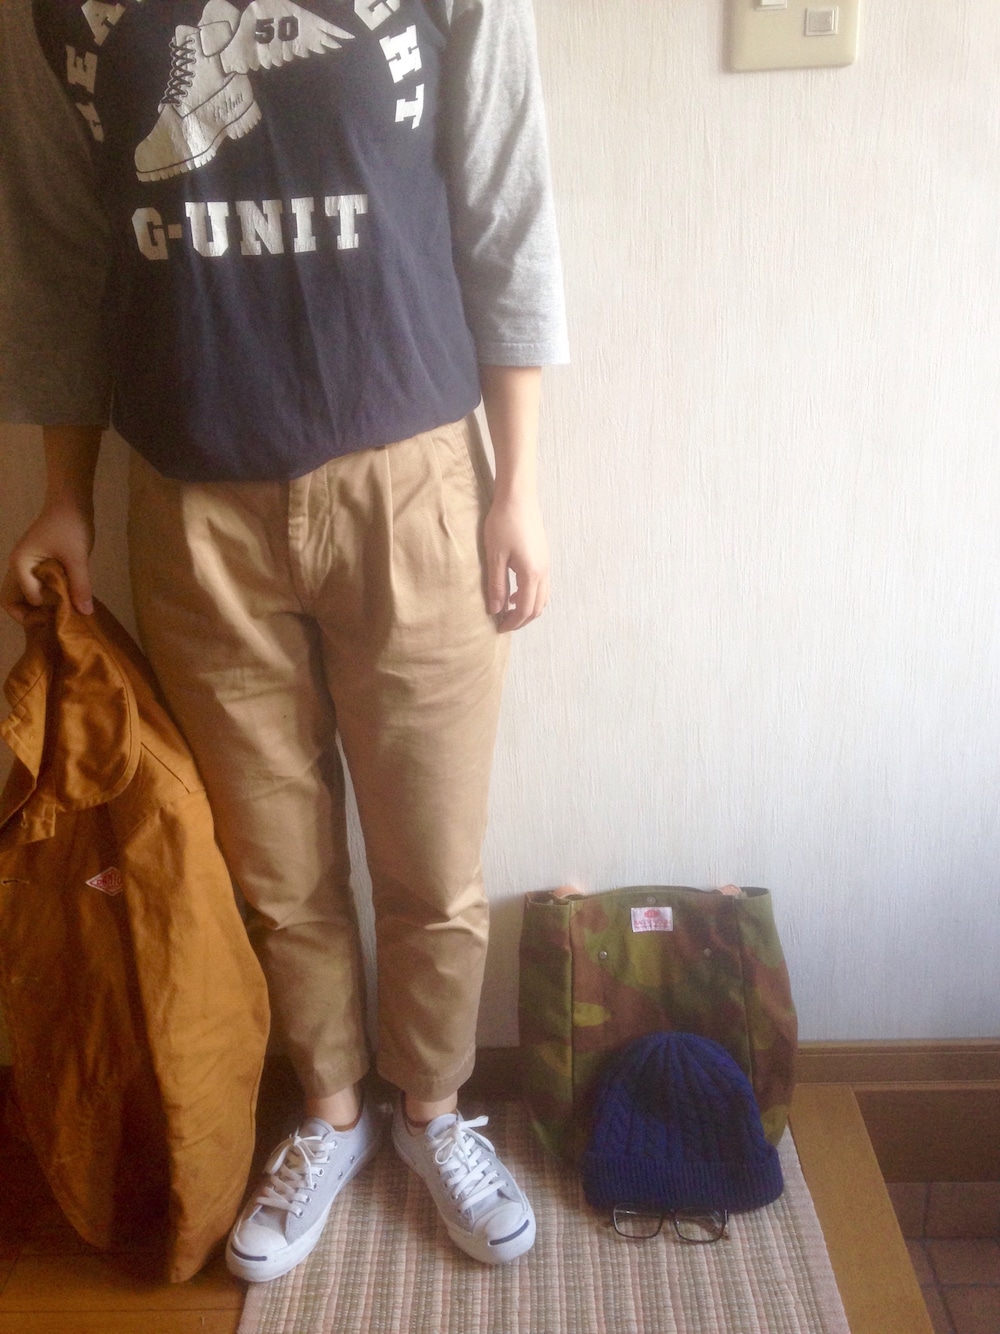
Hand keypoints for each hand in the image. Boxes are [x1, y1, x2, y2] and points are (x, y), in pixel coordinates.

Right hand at [2, 501, 94, 622]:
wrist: (71, 502)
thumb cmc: (70, 526)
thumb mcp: (77, 558)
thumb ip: (80, 585)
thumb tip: (85, 613)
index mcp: (20, 564)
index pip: (26, 599)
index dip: (44, 611)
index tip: (65, 615)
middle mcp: (17, 567)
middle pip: (12, 599)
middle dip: (30, 615)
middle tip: (56, 621)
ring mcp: (26, 565)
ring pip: (23, 594)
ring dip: (39, 606)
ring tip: (62, 613)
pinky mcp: (37, 564)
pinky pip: (35, 586)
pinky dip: (46, 596)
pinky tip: (66, 600)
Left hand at [484, 489, 549, 631]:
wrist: (519, 497)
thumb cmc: (503, 524)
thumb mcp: (495, 557)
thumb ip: (496, 585)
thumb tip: (495, 609)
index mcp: (532, 574)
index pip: (525, 609)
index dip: (512, 622)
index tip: (498, 627)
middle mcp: (544, 572)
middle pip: (537, 607)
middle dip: (521, 619)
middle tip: (503, 623)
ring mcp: (546, 564)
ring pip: (543, 597)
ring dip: (528, 608)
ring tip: (508, 609)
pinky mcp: (544, 557)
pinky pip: (543, 586)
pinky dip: (531, 596)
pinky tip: (515, 590)